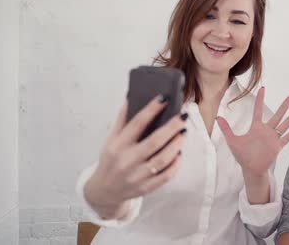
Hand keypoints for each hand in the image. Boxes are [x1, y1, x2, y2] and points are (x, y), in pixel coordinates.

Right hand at [84, 96, 185, 218]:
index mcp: (118, 146)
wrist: (104, 191)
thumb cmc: (111, 161)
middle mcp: (127, 161)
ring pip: (163, 159)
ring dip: (176, 144)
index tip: (164, 99)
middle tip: (183, 116)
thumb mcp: (111, 140)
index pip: (137, 123)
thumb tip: (131, 97)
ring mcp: (137, 176)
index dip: (151, 109)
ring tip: (183, 132)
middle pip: (154, 141)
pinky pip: (166, 176)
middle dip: (171, 127)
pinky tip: (179, 153)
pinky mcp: (145, 187)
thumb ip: (121, 120)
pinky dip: (175, 164)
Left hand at [216, 87, 288, 177]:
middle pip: (278, 115)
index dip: (260, 99)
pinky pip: (287, 137)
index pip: (258, 110)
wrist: (251, 169)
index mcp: (256, 128)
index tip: (263, 88)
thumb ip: (226, 129)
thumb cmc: (242, 156)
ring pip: (285, 124)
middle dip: (285, 106)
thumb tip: (217, 117)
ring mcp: (273, 138)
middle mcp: (266, 131)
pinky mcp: (278, 146)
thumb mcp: (233, 141)